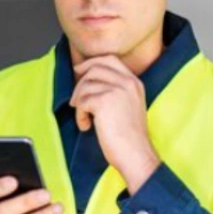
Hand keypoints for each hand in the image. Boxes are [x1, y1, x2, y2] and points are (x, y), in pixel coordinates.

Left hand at [71, 55, 161, 193]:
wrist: (136, 154)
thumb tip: (87, 82)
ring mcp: (116, 90)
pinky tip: (87, 127)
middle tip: (77, 102)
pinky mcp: (104, 101)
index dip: (91, 63)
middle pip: (94, 69)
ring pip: (85, 86)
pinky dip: (80, 115)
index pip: (110, 60)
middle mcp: (127, 82)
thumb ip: (115, 91)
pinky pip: (82, 102)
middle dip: (80, 84)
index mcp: (134, 82)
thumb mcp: (128, 106)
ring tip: (86, 120)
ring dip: (79, 104)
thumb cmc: (130, 138)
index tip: (79, 71)